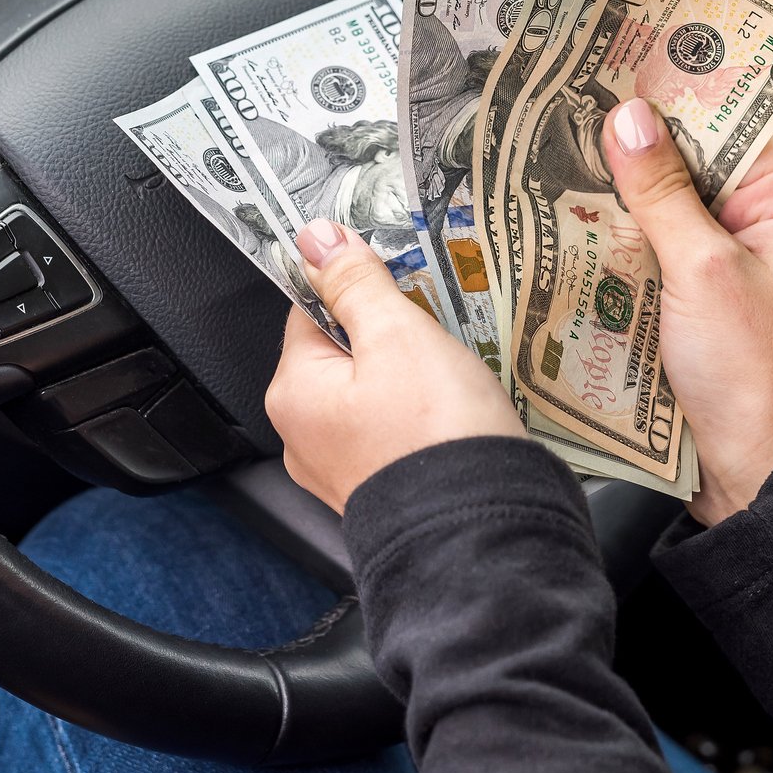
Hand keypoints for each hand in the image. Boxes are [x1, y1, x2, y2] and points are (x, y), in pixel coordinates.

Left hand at [265, 219, 523, 512]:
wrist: (480, 532)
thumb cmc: (436, 434)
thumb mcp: (398, 335)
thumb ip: (356, 283)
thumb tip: (318, 239)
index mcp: (292, 391)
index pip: (309, 310)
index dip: (354, 287)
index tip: (395, 279)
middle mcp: (302, 435)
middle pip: (340, 353)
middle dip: (388, 334)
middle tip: (433, 327)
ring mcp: (339, 469)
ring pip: (369, 393)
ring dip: (407, 374)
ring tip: (450, 370)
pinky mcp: (378, 490)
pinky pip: (390, 431)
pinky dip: (417, 415)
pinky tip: (451, 410)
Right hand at [604, 99, 772, 525]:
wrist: (759, 472)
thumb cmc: (757, 383)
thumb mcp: (702, 274)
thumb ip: (662, 193)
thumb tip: (629, 121)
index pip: (730, 116)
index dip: (673, 88)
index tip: (617, 59)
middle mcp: (767, 221)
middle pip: (692, 153)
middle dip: (633, 138)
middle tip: (569, 107)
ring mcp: (731, 257)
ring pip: (666, 198)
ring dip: (619, 189)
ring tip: (559, 160)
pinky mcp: (698, 291)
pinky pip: (654, 242)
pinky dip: (618, 234)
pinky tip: (574, 226)